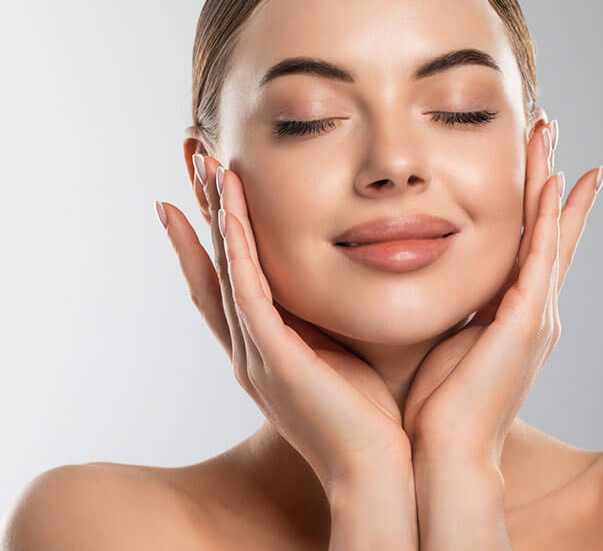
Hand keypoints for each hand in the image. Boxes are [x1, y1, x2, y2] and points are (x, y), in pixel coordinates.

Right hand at [156, 153, 412, 490]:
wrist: (379, 470)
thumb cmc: (375, 413)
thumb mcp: (351, 350)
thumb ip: (344, 314)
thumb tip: (369, 270)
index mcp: (268, 348)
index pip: (230, 281)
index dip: (213, 236)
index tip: (207, 191)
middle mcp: (250, 348)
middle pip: (214, 267)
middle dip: (203, 213)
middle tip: (194, 161)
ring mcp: (255, 353)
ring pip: (225, 270)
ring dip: (216, 216)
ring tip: (205, 166)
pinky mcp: (272, 358)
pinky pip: (247, 292)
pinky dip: (236, 248)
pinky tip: (230, 210)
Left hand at [402, 113, 602, 466]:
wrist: (444, 456)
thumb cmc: (437, 408)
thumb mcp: (443, 342)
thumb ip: (445, 308)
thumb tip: (420, 276)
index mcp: (513, 315)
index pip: (530, 243)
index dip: (535, 199)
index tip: (534, 156)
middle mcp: (534, 310)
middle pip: (548, 226)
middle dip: (548, 172)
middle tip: (549, 125)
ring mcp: (535, 315)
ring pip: (549, 230)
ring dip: (549, 177)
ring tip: (551, 131)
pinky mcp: (525, 323)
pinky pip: (541, 259)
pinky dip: (550, 219)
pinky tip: (553, 180)